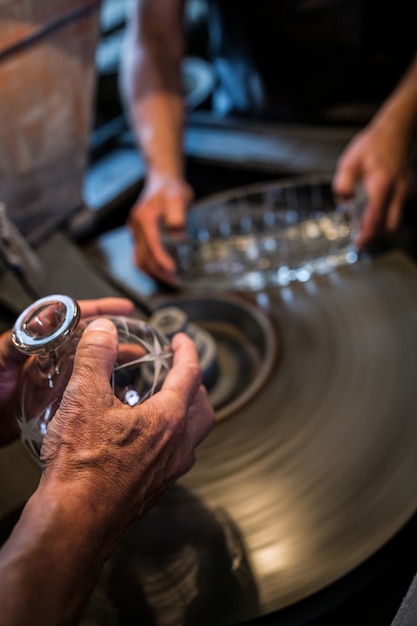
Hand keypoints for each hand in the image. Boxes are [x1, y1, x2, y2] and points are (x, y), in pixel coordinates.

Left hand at [0, 297, 133, 446]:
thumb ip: (19, 340)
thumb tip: (43, 321)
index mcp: (37, 340)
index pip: (74, 317)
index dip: (100, 311)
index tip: (123, 309)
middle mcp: (50, 358)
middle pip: (90, 342)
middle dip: (116, 339)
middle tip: (138, 341)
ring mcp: (55, 379)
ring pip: (92, 368)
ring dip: (114, 365)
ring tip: (136, 366)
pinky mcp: (56, 402)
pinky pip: (86, 395)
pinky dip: (104, 394)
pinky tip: (118, 397)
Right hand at [40, 318, 214, 547]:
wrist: (74, 523)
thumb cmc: (83, 468)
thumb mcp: (84, 398)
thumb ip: (96, 357)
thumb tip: (104, 332)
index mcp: (168, 420)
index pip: (190, 374)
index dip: (187, 350)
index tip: (182, 340)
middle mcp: (176, 447)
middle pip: (202, 409)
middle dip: (194, 386)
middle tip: (178, 374)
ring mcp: (167, 472)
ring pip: (190, 436)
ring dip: (182, 415)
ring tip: (159, 405)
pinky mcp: (153, 490)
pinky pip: (172, 457)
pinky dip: (166, 439)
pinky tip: (138, 440)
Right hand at [128, 173, 192, 284]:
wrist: (162, 179)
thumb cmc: (171, 188)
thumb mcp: (179, 198)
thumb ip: (178, 218)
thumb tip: (178, 238)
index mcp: (145, 220)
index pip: (152, 247)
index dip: (162, 261)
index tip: (173, 271)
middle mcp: (137, 228)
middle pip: (144, 257)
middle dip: (159, 272)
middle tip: (174, 281)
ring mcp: (136, 232)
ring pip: (139, 259)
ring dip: (153, 272)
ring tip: (168, 280)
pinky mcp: (139, 235)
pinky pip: (139, 255)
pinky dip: (148, 266)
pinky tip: (159, 271)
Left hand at [333, 120, 414, 248]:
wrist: (396, 130)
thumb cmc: (374, 144)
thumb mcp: (349, 162)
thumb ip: (343, 184)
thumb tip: (343, 201)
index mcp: (381, 186)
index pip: (375, 219)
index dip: (366, 235)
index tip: (358, 245)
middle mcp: (397, 191)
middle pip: (390, 226)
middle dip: (376, 235)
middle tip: (362, 238)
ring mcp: (405, 191)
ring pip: (397, 219)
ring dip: (382, 226)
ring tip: (365, 224)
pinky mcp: (407, 189)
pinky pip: (399, 209)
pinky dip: (388, 214)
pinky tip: (375, 208)